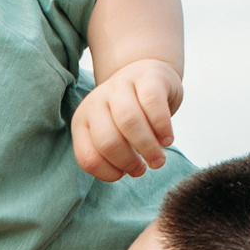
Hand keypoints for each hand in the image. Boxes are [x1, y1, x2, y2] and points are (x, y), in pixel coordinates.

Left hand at [73, 59, 183, 181]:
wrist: (146, 75)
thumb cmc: (129, 115)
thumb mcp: (112, 134)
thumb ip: (111, 155)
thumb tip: (126, 171)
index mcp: (82, 122)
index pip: (88, 157)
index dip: (108, 173)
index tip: (124, 174)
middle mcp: (97, 102)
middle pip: (108, 141)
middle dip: (128, 162)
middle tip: (143, 170)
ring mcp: (120, 87)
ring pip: (129, 122)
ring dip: (147, 148)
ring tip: (158, 161)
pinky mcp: (147, 78)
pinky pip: (152, 104)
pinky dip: (162, 128)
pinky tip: (167, 140)